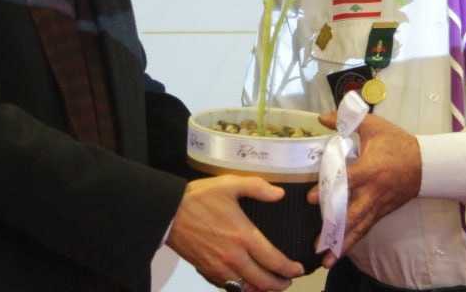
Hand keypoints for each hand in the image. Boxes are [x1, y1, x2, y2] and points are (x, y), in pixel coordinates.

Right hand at [167, 175, 303, 290]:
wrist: (168, 212)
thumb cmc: (200, 198)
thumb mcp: (229, 184)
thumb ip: (257, 187)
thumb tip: (280, 194)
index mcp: (244, 237)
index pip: (274, 261)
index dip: (289, 269)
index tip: (297, 269)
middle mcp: (234, 258)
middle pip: (263, 282)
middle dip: (279, 284)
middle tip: (287, 281)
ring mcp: (219, 268)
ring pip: (246, 289)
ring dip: (261, 290)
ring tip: (269, 284)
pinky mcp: (206, 271)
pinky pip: (228, 288)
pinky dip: (241, 289)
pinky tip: (245, 284)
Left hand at [307, 110, 420, 267]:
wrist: (427, 164)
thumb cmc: (398, 143)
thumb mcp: (374, 126)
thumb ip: (345, 120)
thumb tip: (321, 117)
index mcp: (370, 169)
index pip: (347, 182)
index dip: (329, 189)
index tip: (310, 198)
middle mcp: (374, 191)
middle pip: (353, 214)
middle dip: (335, 229)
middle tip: (317, 241)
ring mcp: (379, 205)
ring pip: (359, 227)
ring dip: (343, 244)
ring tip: (326, 260)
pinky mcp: (382, 212)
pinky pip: (366, 228)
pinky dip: (353, 241)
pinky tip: (340, 253)